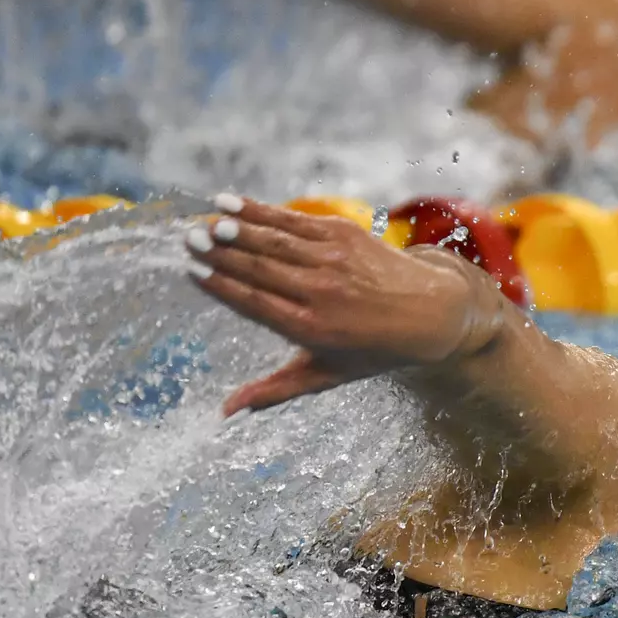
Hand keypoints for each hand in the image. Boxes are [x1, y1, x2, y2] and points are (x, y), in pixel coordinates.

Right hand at [184, 197, 498, 414]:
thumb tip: (225, 414)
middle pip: (260, 268)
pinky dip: (261, 210)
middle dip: (221, 253)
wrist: (431, 311)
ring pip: (274, 241)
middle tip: (186, 241)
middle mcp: (322, 292)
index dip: (222, 286)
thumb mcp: (327, 376)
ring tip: (203, 222)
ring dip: (236, 228)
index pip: (256, 303)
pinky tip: (230, 202)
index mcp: (312, 328)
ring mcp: (334, 259)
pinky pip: (294, 220)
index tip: (191, 272)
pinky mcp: (344, 233)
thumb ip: (275, 391)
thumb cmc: (372, 349)